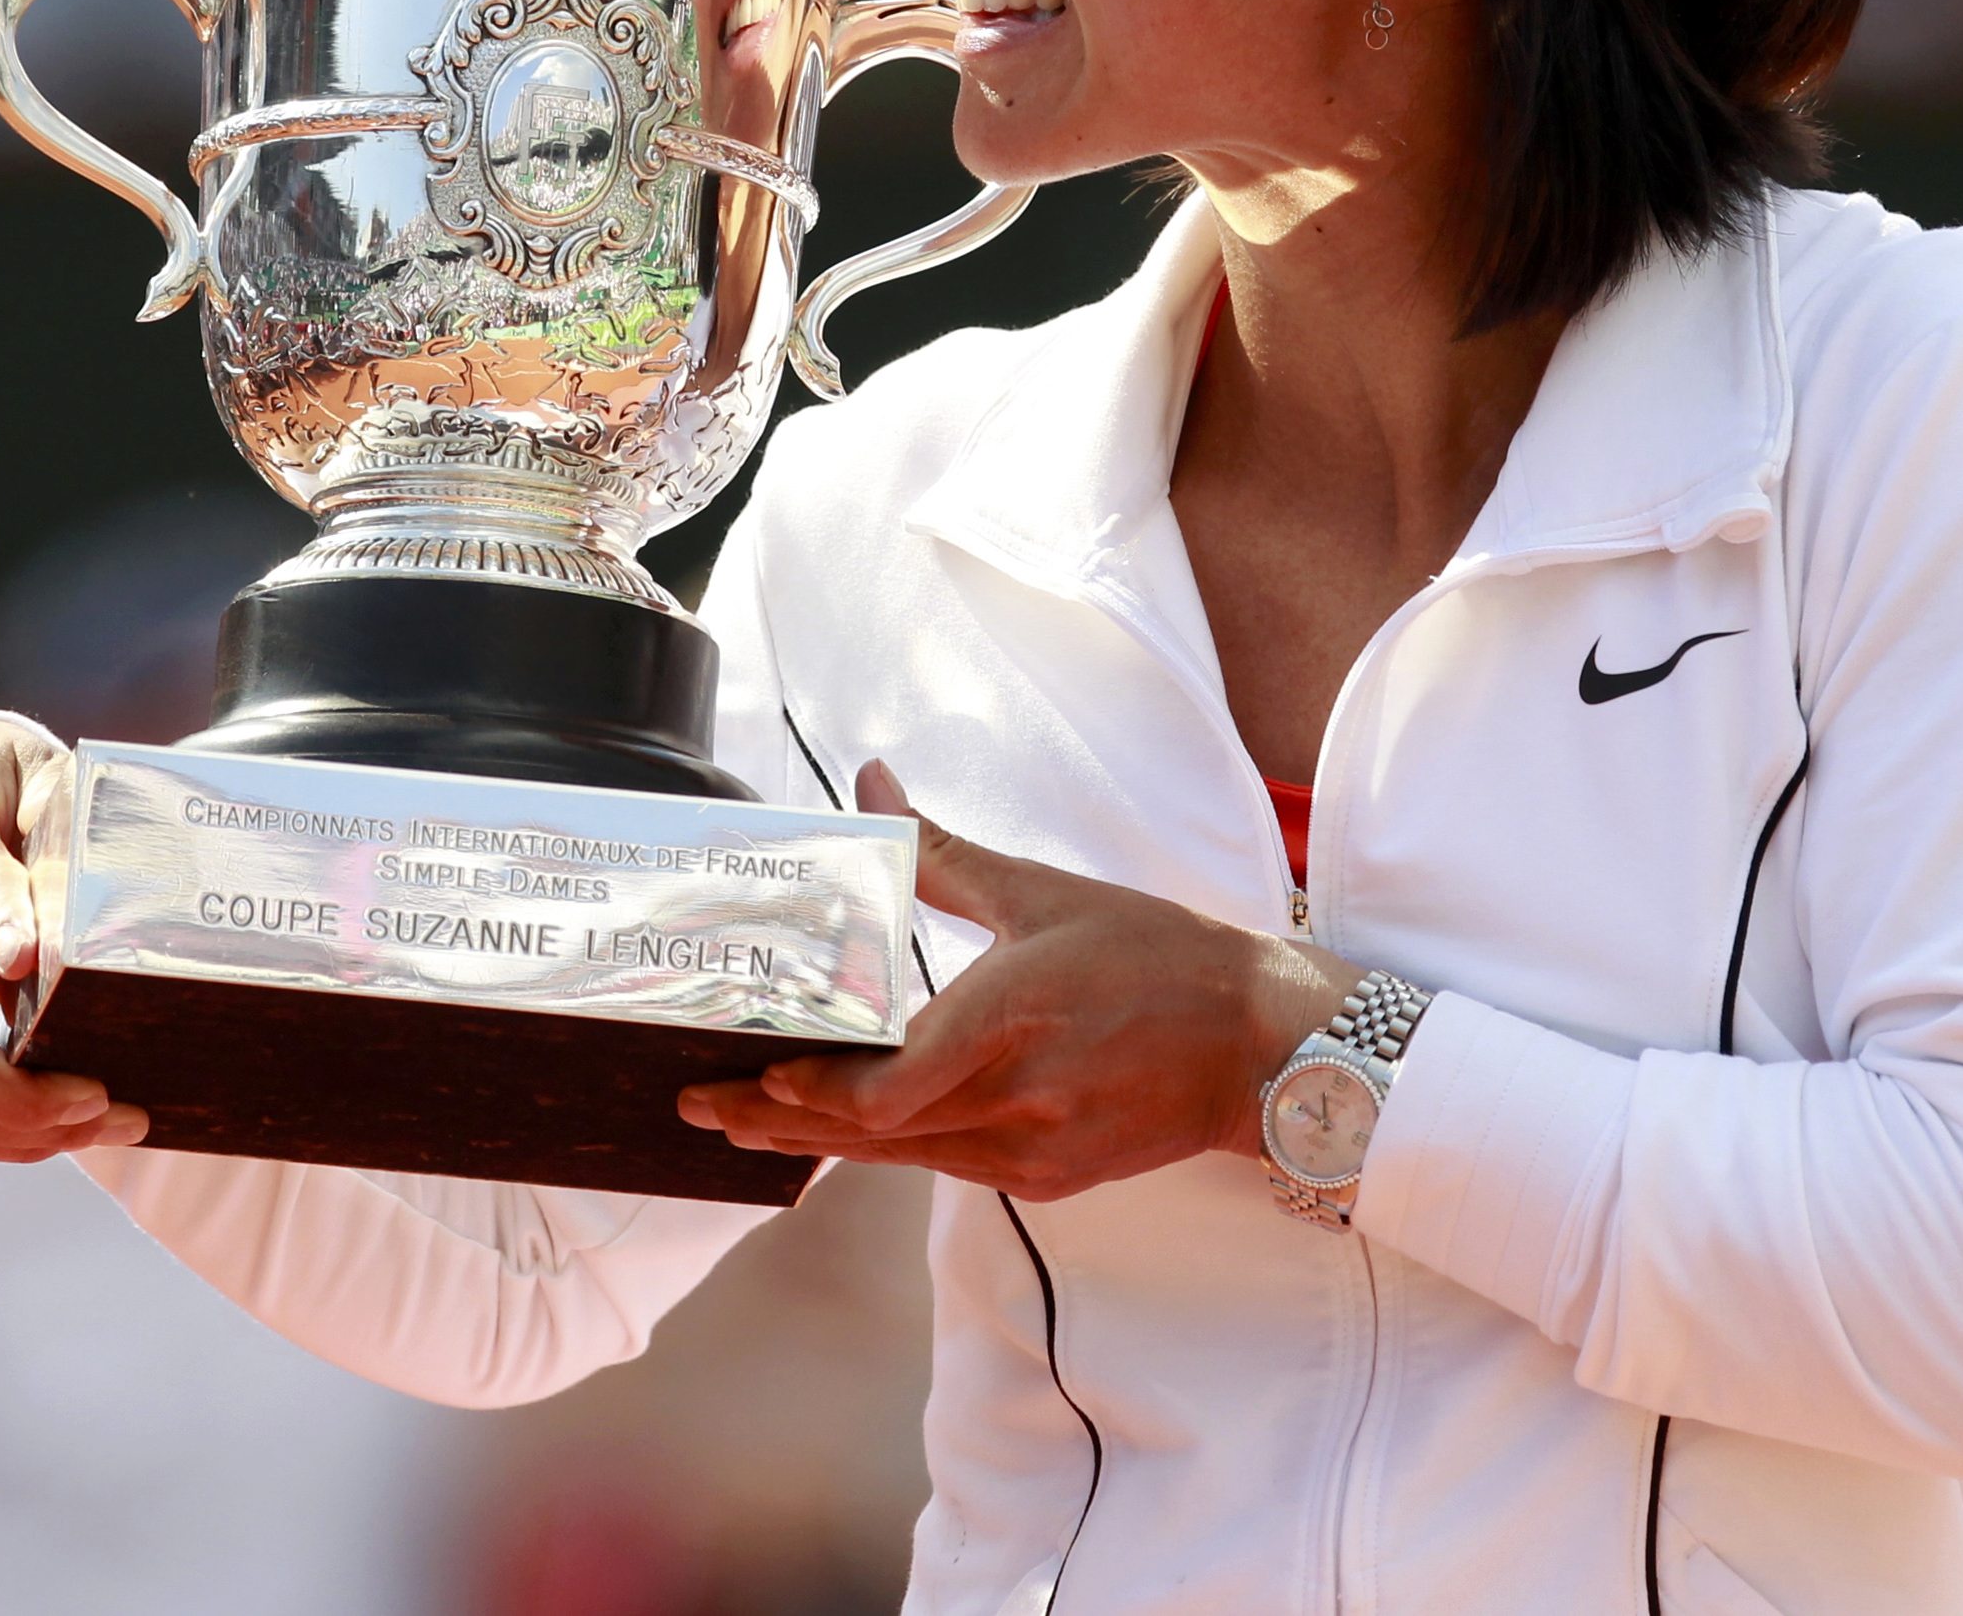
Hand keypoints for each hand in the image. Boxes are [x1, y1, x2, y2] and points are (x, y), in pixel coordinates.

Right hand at [0, 714, 149, 1161]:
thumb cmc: (5, 781)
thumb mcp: (43, 778)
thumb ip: (59, 837)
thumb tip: (66, 937)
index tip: (27, 961)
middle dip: (20, 1094)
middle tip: (107, 1101)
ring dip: (22, 1127)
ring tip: (116, 1120)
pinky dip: (7, 1126)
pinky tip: (75, 1121)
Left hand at [678, 763, 1356, 1201]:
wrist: (1263, 1047)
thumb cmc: (1159, 960)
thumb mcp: (1044, 894)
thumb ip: (941, 854)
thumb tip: (872, 784)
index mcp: (1007, 1022)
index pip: (882, 1088)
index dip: (807, 1090)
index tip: (748, 1067)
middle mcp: (1012, 1101)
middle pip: (869, 1132)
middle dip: (776, 1118)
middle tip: (699, 1103)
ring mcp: (1030, 1152)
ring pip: (901, 1156)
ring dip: (822, 1140)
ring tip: (749, 1119)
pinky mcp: (1048, 1178)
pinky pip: (948, 1164)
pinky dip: (890, 1147)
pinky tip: (850, 1132)